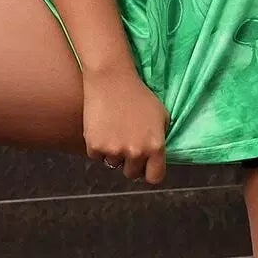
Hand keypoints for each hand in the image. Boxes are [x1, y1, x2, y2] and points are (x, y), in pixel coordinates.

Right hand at [82, 61, 169, 184]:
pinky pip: (96, 156)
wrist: (111, 80)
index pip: (155, 177)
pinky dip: (97, 147)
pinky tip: (101, 128)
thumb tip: (156, 156)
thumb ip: (160, 138)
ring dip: (113, 153)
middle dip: (129, 163)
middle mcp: (136, 152)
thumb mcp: (162, 115)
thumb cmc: (138, 94)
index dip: (149, 173)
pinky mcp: (95, 146)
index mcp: (156, 146)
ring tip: (113, 131)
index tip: (144, 168)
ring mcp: (114, 150)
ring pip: (113, 164)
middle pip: (131, 173)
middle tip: (126, 144)